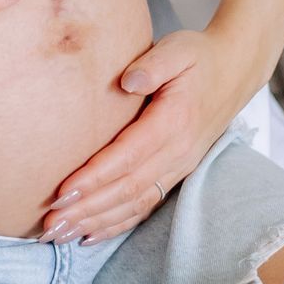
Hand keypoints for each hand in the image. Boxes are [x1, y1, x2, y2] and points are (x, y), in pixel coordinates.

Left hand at [37, 27, 262, 240]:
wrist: (235, 70)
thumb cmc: (199, 57)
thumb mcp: (178, 48)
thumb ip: (153, 64)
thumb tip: (127, 81)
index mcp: (173, 123)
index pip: (128, 157)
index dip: (94, 178)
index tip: (61, 192)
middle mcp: (178, 153)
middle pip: (127, 189)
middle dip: (86, 209)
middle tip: (48, 225)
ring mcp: (179, 167)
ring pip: (134, 203)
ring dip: (95, 222)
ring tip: (58, 234)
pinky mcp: (176, 173)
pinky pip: (145, 206)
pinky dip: (117, 224)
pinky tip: (89, 234)